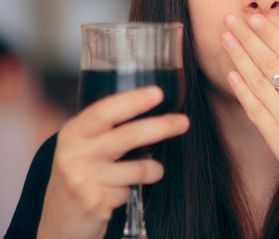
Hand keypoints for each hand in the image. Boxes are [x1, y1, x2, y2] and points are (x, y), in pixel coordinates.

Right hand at [38, 86, 189, 238]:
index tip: (157, 93)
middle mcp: (74, 153)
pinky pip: (129, 191)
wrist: (60, 221)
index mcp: (73, 133)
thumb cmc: (80, 176)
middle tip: (183, 122)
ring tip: (152, 171)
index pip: (103, 111)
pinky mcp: (94, 201)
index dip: (132, 101)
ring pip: (138, 167)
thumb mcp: (83, 147)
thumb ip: (107, 130)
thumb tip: (152, 110)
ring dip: (153, 169)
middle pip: (128, 136)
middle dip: (161, 127)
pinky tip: (119, 193)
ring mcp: (83, 178)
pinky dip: (131, 191)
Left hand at [221, 13, 278, 202]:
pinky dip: (243, 92)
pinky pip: (256, 112)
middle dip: (248, 39)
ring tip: (225, 39)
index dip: (272, 34)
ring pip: (258, 83)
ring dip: (240, 59)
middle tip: (230, 18)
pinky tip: (231, 76)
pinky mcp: (278, 142)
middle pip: (271, 63)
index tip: (256, 18)